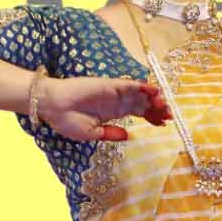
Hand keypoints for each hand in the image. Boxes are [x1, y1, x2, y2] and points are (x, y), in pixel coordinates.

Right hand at [38, 74, 169, 141]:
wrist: (51, 107)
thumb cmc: (66, 121)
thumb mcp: (92, 134)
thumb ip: (110, 134)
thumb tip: (128, 136)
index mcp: (112, 112)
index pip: (138, 113)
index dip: (152, 117)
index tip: (164, 124)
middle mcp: (116, 101)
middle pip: (143, 103)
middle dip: (157, 108)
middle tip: (170, 115)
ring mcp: (114, 92)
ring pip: (140, 94)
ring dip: (153, 98)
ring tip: (165, 105)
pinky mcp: (109, 84)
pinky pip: (130, 84)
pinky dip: (143, 87)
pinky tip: (154, 92)